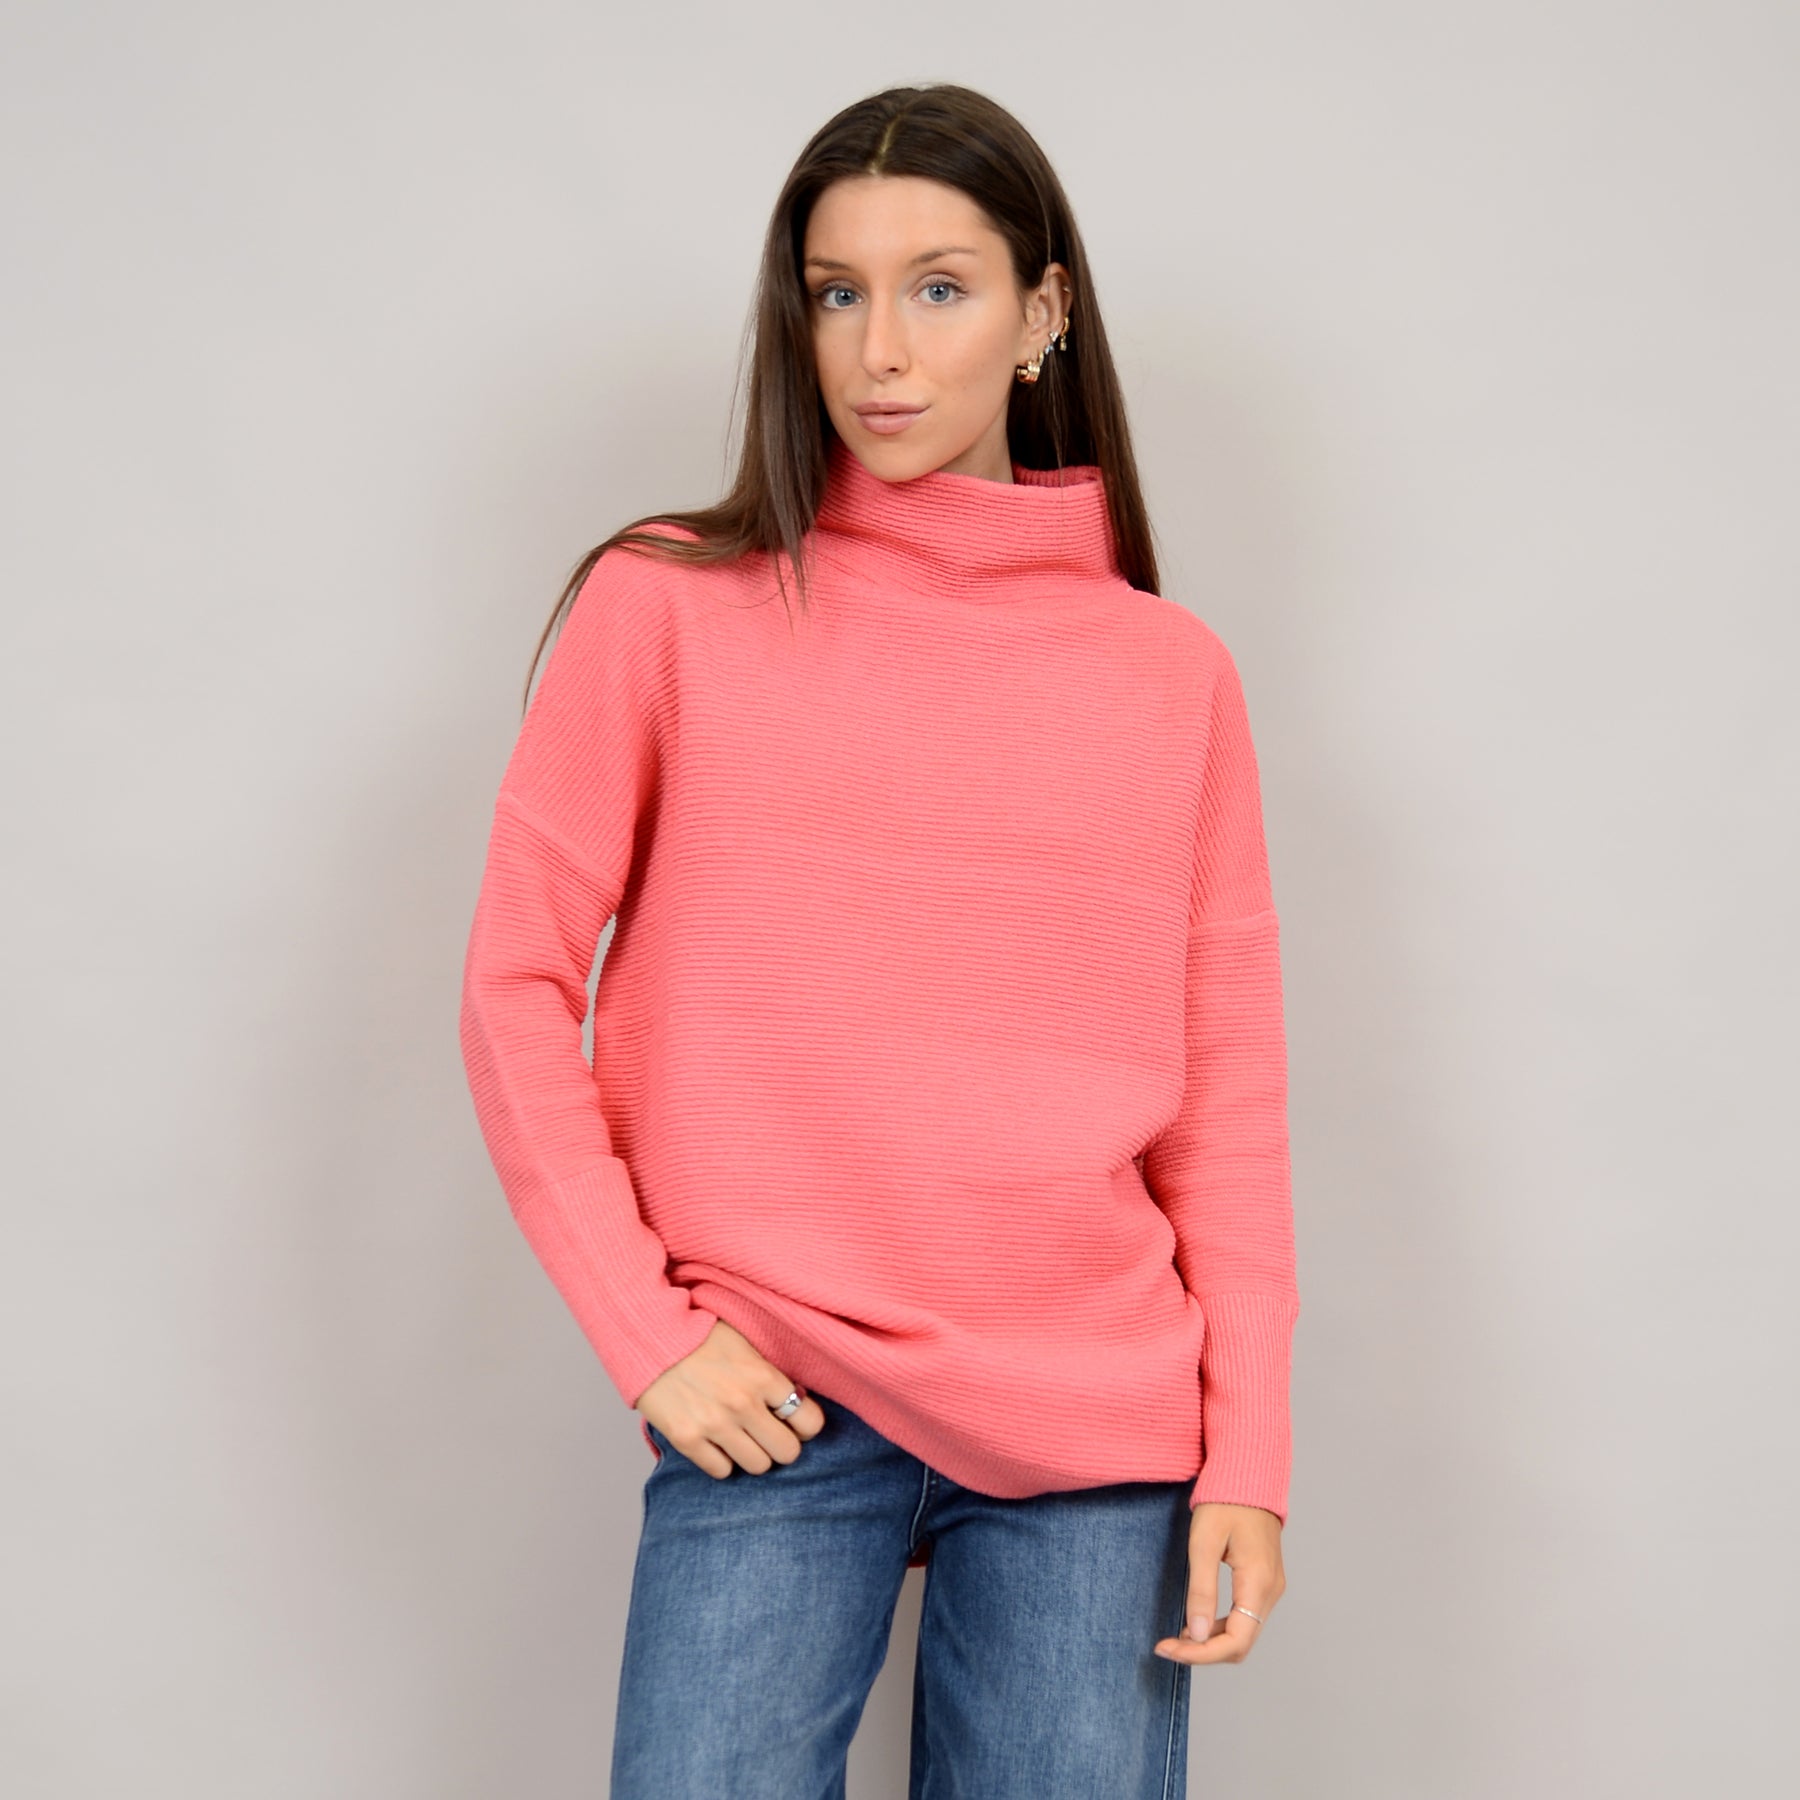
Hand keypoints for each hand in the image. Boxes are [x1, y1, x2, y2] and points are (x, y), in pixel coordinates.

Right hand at [636, 1319, 826, 1477]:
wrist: (649, 1335)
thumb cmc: (700, 1335)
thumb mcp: (745, 1343)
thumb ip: (770, 1373)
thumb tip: (796, 1399)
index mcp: (762, 1375)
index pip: (810, 1421)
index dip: (806, 1425)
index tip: (794, 1421)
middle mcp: (743, 1403)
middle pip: (787, 1452)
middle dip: (781, 1444)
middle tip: (768, 1433)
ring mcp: (714, 1424)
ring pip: (758, 1466)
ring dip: (752, 1454)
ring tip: (740, 1437)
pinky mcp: (687, 1439)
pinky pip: (721, 1471)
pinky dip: (721, 1461)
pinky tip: (714, 1441)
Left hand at [1154, 1502, 1284, 1664]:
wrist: (1248, 1475)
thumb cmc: (1225, 1502)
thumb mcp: (1204, 1543)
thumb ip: (1202, 1591)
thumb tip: (1198, 1635)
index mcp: (1259, 1582)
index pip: (1236, 1641)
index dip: (1201, 1654)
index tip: (1168, 1649)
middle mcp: (1271, 1591)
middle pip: (1241, 1644)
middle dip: (1203, 1651)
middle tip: (1167, 1645)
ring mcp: (1271, 1587)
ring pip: (1244, 1633)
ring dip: (1211, 1642)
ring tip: (1177, 1636)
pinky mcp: (1264, 1582)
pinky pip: (1246, 1617)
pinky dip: (1221, 1627)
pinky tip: (1198, 1621)